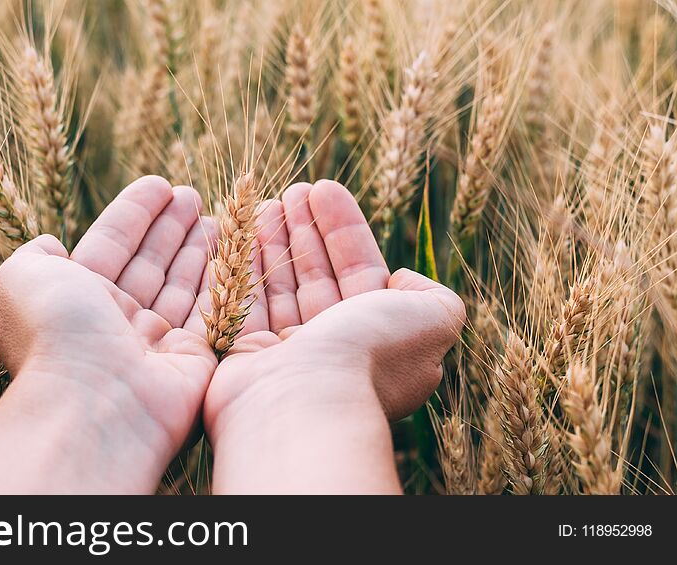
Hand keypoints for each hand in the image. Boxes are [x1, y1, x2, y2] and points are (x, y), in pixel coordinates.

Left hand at [0, 176, 215, 493]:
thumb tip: (51, 243)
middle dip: (171, 227)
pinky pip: (210, 312)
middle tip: (193, 195)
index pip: (112, 244)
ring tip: (218, 216)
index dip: (135, 213)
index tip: (160, 185)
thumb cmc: (57, 332)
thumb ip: (36, 254)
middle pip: (149, 262)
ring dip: (198, 248)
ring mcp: (155, 343)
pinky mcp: (193, 360)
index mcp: (77, 298)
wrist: (96, 400)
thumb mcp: (22, 276)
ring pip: (181, 285)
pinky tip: (231, 253)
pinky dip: (221, 282)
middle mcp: (115, 320)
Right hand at [201, 180, 464, 492]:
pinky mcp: (245, 357)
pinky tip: (240, 234)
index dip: (343, 228)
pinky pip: (244, 303)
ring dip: (274, 242)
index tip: (323, 188)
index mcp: (376, 337)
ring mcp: (287, 355)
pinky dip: (243, 268)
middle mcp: (333, 348)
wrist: (303, 403)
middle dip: (305, 230)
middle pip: (317, 275)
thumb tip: (403, 280)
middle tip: (290, 190)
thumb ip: (436, 296)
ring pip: (279, 286)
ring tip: (263, 203)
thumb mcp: (434, 320)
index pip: (360, 271)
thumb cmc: (369, 356)